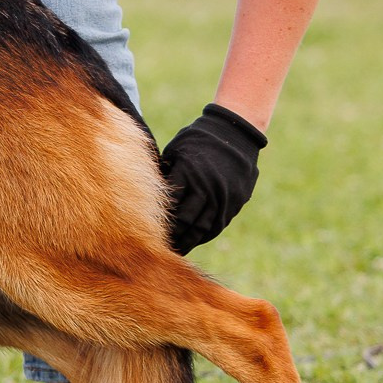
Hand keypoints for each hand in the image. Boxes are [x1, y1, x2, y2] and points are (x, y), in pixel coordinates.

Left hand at [159, 104, 267, 253]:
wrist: (234, 132)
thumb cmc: (195, 140)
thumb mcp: (174, 152)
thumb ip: (164, 176)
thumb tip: (145, 198)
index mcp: (188, 173)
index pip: (170, 207)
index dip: (160, 223)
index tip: (147, 234)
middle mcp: (208, 187)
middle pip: (187, 222)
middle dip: (174, 237)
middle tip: (160, 249)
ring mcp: (225, 196)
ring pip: (204, 228)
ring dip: (190, 241)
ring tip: (177, 250)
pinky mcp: (237, 201)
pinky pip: (219, 224)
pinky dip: (206, 235)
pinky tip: (195, 240)